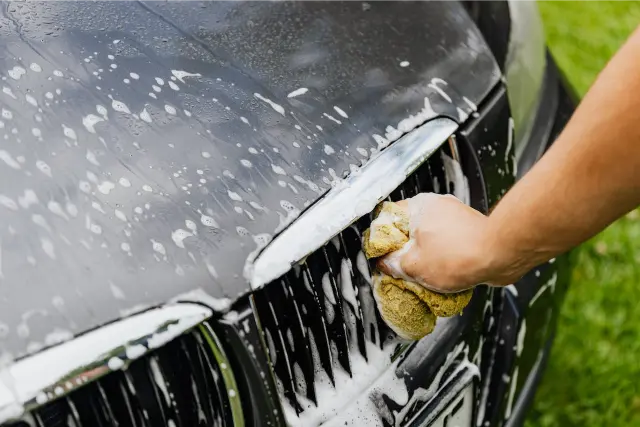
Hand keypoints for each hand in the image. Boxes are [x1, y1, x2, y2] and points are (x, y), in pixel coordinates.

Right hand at [377, 193, 521, 292]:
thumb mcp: (414, 266)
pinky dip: (444, 257)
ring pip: (430, 238)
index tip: (382, 256)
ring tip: (425, 275)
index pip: (389, 217)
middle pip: (410, 229)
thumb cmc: (459, 256)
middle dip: (406, 250)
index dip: (382, 239)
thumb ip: (393, 264)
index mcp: (419, 206)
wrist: (501, 256)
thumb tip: (385, 264)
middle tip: (403, 269)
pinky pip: (448, 243)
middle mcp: (438, 206)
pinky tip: (445, 274)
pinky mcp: (470, 229)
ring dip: (426, 256)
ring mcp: (456, 216)